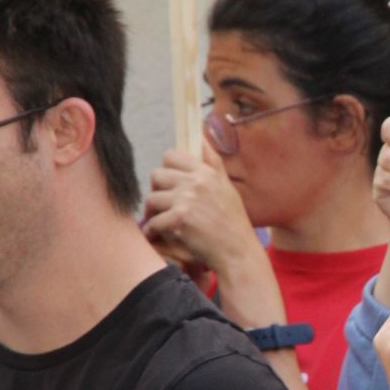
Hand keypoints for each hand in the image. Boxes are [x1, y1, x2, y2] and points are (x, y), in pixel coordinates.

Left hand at [142, 134, 259, 274]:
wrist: (237, 252)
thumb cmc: (233, 222)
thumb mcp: (227, 188)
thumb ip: (213, 163)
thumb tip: (203, 138)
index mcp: (206, 173)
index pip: (172, 156)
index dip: (166, 169)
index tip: (169, 184)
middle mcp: (196, 182)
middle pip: (157, 175)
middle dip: (156, 191)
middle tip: (161, 205)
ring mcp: (187, 200)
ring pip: (152, 199)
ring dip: (152, 213)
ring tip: (158, 222)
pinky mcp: (179, 219)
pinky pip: (154, 222)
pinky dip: (152, 231)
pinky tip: (155, 236)